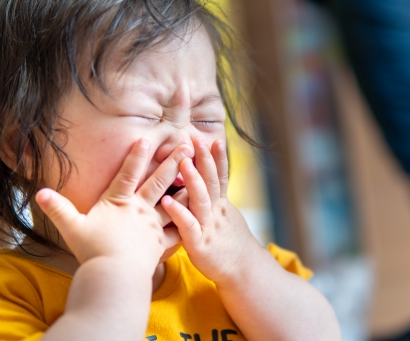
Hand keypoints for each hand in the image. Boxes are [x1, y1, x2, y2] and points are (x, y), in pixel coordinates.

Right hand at [36, 138, 192, 275]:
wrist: (114, 278)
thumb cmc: (92, 252)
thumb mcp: (72, 228)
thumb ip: (58, 209)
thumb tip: (38, 192)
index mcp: (119, 203)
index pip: (128, 174)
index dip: (137, 155)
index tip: (147, 138)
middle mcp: (140, 210)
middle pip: (159, 182)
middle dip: (173, 162)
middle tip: (188, 147)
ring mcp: (153, 226)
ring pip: (174, 202)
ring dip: (187, 187)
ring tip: (201, 175)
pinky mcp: (162, 243)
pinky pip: (178, 230)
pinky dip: (188, 221)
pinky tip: (198, 215)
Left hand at [161, 138, 255, 281]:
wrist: (241, 270)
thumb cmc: (229, 242)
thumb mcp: (227, 216)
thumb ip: (216, 198)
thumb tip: (208, 178)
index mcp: (222, 205)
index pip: (221, 176)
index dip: (217, 158)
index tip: (212, 139)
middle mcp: (217, 212)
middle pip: (212, 182)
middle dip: (205, 160)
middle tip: (197, 140)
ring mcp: (209, 227)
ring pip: (201, 200)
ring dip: (193, 180)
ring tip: (183, 163)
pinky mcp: (199, 244)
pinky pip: (188, 226)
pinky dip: (178, 212)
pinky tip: (167, 201)